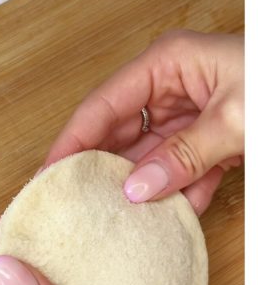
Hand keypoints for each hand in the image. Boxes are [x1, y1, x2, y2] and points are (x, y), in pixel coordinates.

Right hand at [45, 30, 242, 215]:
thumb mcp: (236, 120)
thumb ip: (183, 156)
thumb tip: (136, 189)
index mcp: (167, 64)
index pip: (101, 107)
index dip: (70, 143)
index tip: (48, 177)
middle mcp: (173, 88)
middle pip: (119, 135)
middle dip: (103, 171)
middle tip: (75, 207)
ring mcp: (193, 116)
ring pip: (150, 159)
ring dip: (142, 190)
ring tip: (117, 221)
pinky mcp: (213, 142)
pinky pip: (182, 172)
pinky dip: (179, 196)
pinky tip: (166, 219)